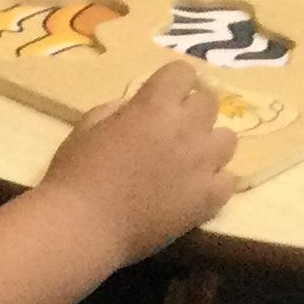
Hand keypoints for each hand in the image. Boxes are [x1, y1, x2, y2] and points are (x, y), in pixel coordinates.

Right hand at [41, 61, 238, 263]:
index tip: (160, 101)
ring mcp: (201, 165)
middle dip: (191, 114)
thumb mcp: (87, 128)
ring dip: (209, 146)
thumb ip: (118, 110)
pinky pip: (229, 181)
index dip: (172, 86)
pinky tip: (195, 192)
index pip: (183, 73)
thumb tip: (135, 109)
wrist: (80, 231)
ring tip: (189, 164)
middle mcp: (186, 128)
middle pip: (209, 103)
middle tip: (172, 135)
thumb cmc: (73, 178)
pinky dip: (215, 184)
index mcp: (155, 105)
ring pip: (227, 139)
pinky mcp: (206, 200)